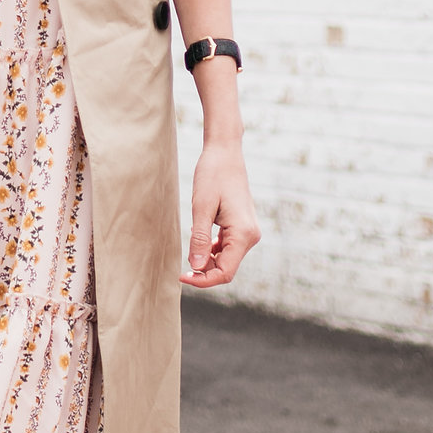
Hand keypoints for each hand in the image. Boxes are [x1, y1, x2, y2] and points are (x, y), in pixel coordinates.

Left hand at [183, 133, 259, 289]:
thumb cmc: (212, 175)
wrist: (225, 152)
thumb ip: (199, 239)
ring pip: (227, 259)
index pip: (225, 272)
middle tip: (181, 267)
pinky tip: (199, 239)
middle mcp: (251, 236)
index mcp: (243, 234)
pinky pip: (228, 247)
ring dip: (207, 261)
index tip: (182, 276)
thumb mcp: (201, 208)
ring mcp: (248, 231)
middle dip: (204, 271)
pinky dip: (212, 250)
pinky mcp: (242, 227)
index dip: (203, 280)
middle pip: (227, 268)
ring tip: (189, 250)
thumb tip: (195, 266)